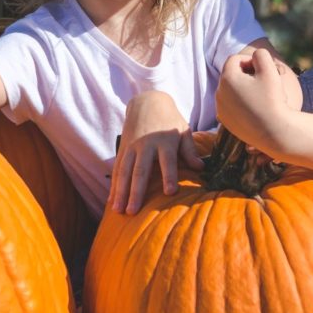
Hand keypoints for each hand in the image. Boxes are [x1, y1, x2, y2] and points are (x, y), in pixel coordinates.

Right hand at [108, 91, 203, 215]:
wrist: (147, 101)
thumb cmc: (169, 120)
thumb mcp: (183, 130)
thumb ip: (190, 150)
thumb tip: (200, 168)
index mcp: (164, 141)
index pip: (167, 161)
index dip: (169, 176)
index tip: (170, 192)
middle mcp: (146, 145)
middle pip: (140, 170)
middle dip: (136, 191)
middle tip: (133, 211)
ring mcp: (131, 148)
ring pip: (124, 172)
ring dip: (120, 192)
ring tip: (118, 210)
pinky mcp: (122, 149)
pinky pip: (117, 170)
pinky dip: (114, 186)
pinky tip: (112, 201)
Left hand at [216, 48, 299, 150]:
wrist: (275, 132)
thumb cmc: (273, 99)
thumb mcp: (270, 70)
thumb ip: (261, 55)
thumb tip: (255, 55)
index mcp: (227, 78)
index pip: (234, 60)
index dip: (250, 61)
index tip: (263, 71)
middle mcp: (219, 93)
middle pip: (231, 75)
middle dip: (245, 75)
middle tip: (263, 82)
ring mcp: (221, 109)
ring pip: (231, 91)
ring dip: (243, 90)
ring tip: (260, 96)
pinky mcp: (226, 122)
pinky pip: (232, 106)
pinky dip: (241, 104)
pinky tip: (256, 109)